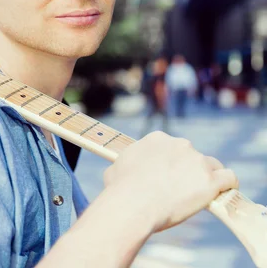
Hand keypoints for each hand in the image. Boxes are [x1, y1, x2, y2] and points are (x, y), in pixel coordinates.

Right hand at [103, 131, 237, 232]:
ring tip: (200, 193)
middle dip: (187, 170)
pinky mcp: (210, 180)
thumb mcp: (115, 167)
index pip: (172, 148)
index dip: (170, 163)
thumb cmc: (120, 189)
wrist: (132, 204)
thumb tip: (121, 169)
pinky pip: (229, 178)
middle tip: (179, 189)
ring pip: (211, 165)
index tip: (167, 176)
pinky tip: (222, 192)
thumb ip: (127, 164)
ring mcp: (196, 161)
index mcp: (157, 139)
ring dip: (207, 177)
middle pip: (192, 155)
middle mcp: (179, 144)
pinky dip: (227, 185)